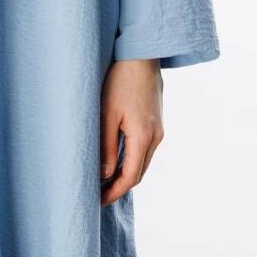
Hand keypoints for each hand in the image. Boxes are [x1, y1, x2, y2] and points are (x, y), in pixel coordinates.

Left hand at [100, 59, 163, 205]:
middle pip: (139, 172)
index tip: (97, 201)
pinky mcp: (156, 120)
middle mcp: (156, 137)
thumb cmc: (119, 81)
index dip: (114, 192)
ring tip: (104, 181)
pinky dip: (131, 159)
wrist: (140, 54)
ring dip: (126, 174)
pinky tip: (116, 159)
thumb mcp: (107, 114)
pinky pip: (144, 148)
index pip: (130, 177)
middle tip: (98, 195)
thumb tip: (105, 176)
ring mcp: (159, 128)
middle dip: (119, 187)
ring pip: (142, 161)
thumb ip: (106, 147)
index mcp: (144, 137)